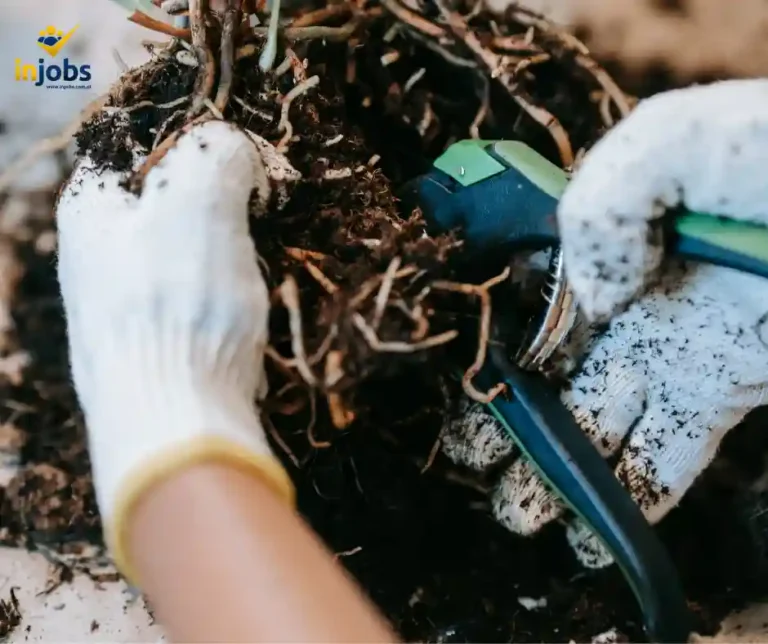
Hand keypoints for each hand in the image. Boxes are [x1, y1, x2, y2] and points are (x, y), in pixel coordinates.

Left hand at [56, 121, 294, 581]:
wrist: (173, 424)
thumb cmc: (178, 305)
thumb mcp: (201, 201)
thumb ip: (218, 152)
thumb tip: (237, 152)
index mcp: (91, 208)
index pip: (146, 144)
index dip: (203, 144)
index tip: (249, 164)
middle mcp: (96, 254)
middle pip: (172, 200)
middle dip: (223, 202)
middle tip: (262, 214)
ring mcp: (121, 305)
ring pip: (190, 250)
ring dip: (231, 250)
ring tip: (257, 268)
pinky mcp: (153, 345)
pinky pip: (196, 297)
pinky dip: (225, 294)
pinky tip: (242, 314)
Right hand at [441, 80, 767, 566]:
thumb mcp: (674, 142)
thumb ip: (604, 207)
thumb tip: (596, 299)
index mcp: (601, 240)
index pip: (523, 302)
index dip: (487, 350)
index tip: (457, 393)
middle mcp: (626, 299)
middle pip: (549, 373)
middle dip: (508, 421)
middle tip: (469, 466)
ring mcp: (674, 347)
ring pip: (595, 422)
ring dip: (556, 471)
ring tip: (516, 517)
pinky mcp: (724, 388)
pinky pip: (667, 452)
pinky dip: (630, 494)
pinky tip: (595, 533)